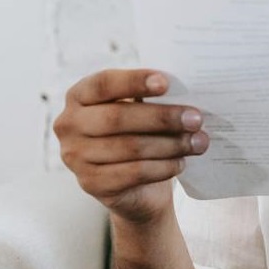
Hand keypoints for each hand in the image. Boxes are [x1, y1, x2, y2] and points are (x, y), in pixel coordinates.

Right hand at [54, 69, 207, 225]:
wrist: (135, 186)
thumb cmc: (140, 133)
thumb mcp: (140, 110)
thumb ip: (151, 98)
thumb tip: (184, 93)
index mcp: (80, 95)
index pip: (104, 84)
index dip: (134, 81)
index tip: (166, 82)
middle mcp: (69, 124)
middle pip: (118, 118)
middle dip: (162, 118)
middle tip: (196, 118)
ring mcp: (75, 156)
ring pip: (129, 147)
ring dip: (170, 144)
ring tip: (199, 141)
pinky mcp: (90, 183)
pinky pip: (134, 173)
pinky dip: (163, 167)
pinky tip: (181, 162)